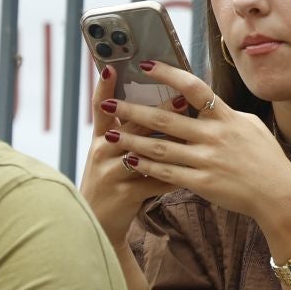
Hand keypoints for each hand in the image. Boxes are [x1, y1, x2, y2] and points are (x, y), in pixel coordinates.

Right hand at [79, 65, 185, 242]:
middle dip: (155, 112)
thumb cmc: (113, 182)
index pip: (101, 108)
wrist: (98, 223)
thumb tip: (156, 106)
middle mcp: (102, 152)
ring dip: (167, 141)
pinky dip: (172, 176)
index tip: (111, 66)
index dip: (103, 87)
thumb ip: (129, 133)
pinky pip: (153, 182)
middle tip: (179, 97)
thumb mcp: (113, 155)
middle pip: (130, 126)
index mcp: (101, 138)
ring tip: (189, 132)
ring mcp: (111, 173)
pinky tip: (192, 171)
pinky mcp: (124, 194)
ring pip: (142, 152)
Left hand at [106, 61, 290, 228]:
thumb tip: (207, 102)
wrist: (279, 194)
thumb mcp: (250, 126)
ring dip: (132, 139)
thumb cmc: (266, 158)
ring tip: (110, 134)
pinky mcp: (202, 182)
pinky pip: (167, 172)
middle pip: (165, 119)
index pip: (193, 87)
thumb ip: (226, 114)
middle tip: (109, 105)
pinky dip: (146, 166)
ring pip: (160, 148)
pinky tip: (129, 160)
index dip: (168, 74)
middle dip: (134, 111)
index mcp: (226, 116)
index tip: (146, 65)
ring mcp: (207, 160)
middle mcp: (214, 135)